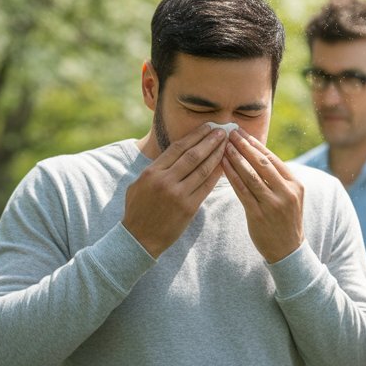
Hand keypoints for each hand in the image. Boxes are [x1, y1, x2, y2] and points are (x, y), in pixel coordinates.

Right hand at [123, 124, 227, 256]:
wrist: (139, 238)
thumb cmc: (138, 209)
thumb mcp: (139, 184)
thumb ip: (156, 168)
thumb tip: (175, 153)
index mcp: (152, 172)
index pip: (178, 148)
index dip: (195, 136)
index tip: (207, 127)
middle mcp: (165, 181)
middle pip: (193, 155)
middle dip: (210, 141)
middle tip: (223, 131)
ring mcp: (178, 195)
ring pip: (202, 170)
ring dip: (217, 155)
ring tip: (226, 144)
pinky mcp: (188, 208)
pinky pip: (206, 187)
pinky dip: (216, 175)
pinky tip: (225, 165)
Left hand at [222, 130, 305, 262]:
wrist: (288, 250)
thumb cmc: (285, 220)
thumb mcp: (289, 197)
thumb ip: (277, 179)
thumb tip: (257, 155)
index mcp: (295, 184)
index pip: (273, 159)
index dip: (256, 144)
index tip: (242, 133)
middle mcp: (286, 192)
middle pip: (262, 163)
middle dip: (244, 146)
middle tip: (230, 133)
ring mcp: (273, 204)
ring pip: (251, 176)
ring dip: (236, 159)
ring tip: (223, 146)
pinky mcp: (259, 215)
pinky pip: (242, 191)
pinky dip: (232, 177)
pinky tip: (223, 167)